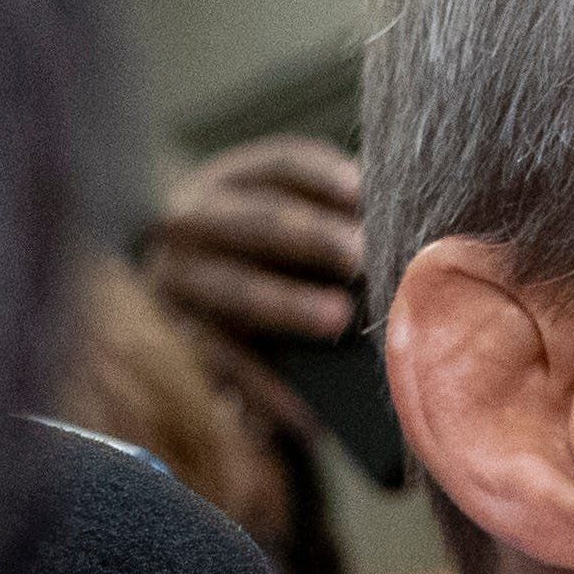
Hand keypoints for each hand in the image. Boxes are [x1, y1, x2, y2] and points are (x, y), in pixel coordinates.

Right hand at [144, 136, 369, 432]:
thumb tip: (400, 228)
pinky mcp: (172, 341)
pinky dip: (265, 385)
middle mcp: (190, 224)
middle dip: (311, 237)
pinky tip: (306, 406)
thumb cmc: (268, 268)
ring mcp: (173, 281)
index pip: (278, 167)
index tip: (361, 191)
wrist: (197, 325)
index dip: (320, 176)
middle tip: (362, 257)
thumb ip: (334, 222)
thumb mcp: (288, 232)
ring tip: (339, 318)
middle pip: (254, 222)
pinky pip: (221, 361)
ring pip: (234, 290)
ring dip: (289, 304)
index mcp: (227, 184)